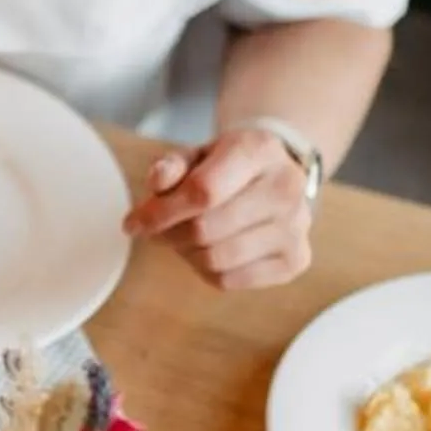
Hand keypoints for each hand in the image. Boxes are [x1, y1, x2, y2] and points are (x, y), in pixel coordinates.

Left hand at [124, 128, 313, 289]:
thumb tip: (158, 182)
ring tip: (186, 239)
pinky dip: (207, 272)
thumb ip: (171, 166)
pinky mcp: (296, 260)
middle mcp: (286, 187)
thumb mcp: (196, 155)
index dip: (159, 213)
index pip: (202, 191)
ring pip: (216, 259)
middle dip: (169, 234)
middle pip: (205, 229)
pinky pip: (230, 281)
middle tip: (161, 231)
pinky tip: (210, 252)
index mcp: (259, 150)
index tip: (133, 223)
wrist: (275, 174)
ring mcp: (297, 227)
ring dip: (187, 254)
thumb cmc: (226, 166)